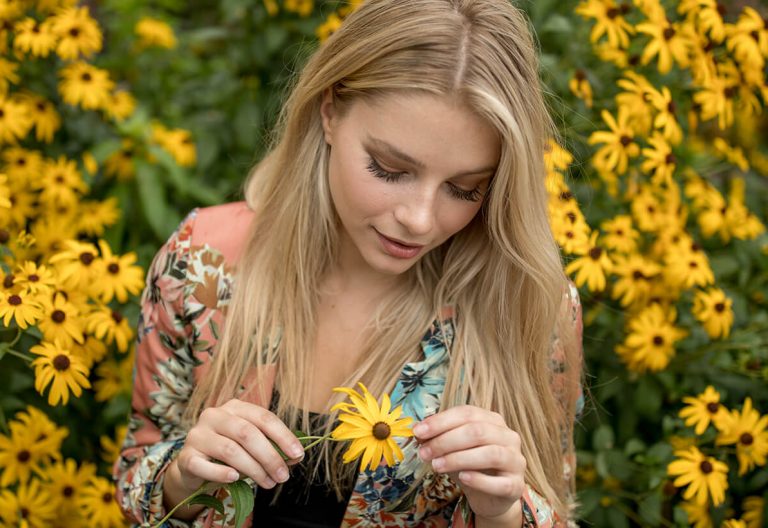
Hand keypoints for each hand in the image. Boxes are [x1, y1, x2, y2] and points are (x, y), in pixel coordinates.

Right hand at [174, 398, 304, 492]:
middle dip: (270, 456)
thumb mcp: (251, 445)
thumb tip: (296, 456)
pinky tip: (234, 479)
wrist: (194, 465)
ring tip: (268, 483)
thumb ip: (272, 446)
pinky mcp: (186, 456)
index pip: (263, 417)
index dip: (283, 436)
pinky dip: (221, 473)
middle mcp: (215, 415)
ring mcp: (198, 434)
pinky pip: (204, 466)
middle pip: (248, 433)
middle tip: (283, 476)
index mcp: (235, 407)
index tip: (298, 454)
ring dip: (253, 469)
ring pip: (230, 450)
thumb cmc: (229, 452)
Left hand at [413, 405, 524, 523]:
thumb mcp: (452, 449)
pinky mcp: (516, 485)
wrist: (490, 496)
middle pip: (477, 431)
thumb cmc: (470, 466)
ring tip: (436, 466)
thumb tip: (417, 432)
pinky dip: (479, 479)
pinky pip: (500, 482)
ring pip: (490, 453)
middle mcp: (508, 436)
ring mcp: (516, 460)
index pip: (467, 413)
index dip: (441, 421)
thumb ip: (438, 438)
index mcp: (493, 420)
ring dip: (458, 458)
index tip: (418, 432)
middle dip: (445, 441)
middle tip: (424, 453)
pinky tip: (462, 478)